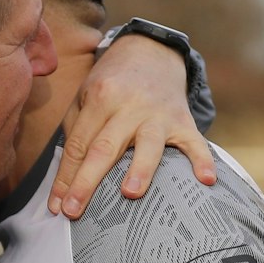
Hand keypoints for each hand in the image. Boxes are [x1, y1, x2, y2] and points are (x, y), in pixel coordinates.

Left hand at [49, 32, 216, 218]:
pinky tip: (206, 180)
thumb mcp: (85, 95)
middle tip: (73, 211)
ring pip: (148, 144)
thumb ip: (76, 131)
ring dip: (140, 169)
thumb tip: (67, 177)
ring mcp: (158, 113)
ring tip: (131, 194)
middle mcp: (128, 105)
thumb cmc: (113, 82)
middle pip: (105, 148)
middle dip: (87, 182)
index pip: (79, 145)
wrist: (151, 51)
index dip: (66, 177)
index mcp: (100, 97)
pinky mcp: (183, 119)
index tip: (57, 207)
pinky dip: (202, 160)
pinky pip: (195, 142)